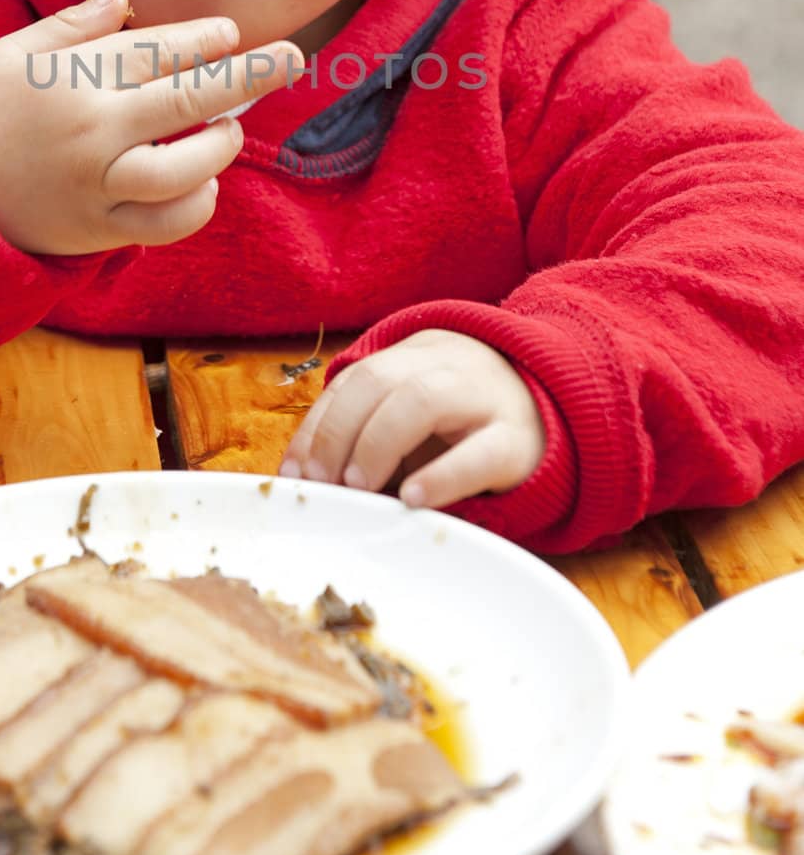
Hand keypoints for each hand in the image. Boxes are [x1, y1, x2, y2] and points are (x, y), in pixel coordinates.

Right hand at [0, 0, 300, 255]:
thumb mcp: (16, 54)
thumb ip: (74, 26)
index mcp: (74, 78)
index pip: (158, 51)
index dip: (204, 39)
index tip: (231, 33)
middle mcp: (93, 132)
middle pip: (189, 99)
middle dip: (251, 74)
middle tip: (294, 57)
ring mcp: (98, 186)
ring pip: (185, 168)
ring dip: (220, 145)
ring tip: (228, 128)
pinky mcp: (99, 230)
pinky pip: (165, 225)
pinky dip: (195, 205)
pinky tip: (204, 184)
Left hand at [278, 328, 545, 508]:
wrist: (560, 408)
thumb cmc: (468, 423)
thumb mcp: (417, 416)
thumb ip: (370, 432)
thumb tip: (307, 477)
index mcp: (416, 356)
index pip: (354, 380)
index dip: (318, 424)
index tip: (294, 471)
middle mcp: (447, 366)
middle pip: (378, 381)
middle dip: (338, 431)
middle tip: (319, 482)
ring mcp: (485, 398)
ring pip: (422, 400)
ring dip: (377, 443)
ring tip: (356, 486)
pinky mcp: (518, 441)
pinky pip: (478, 453)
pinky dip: (440, 476)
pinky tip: (412, 499)